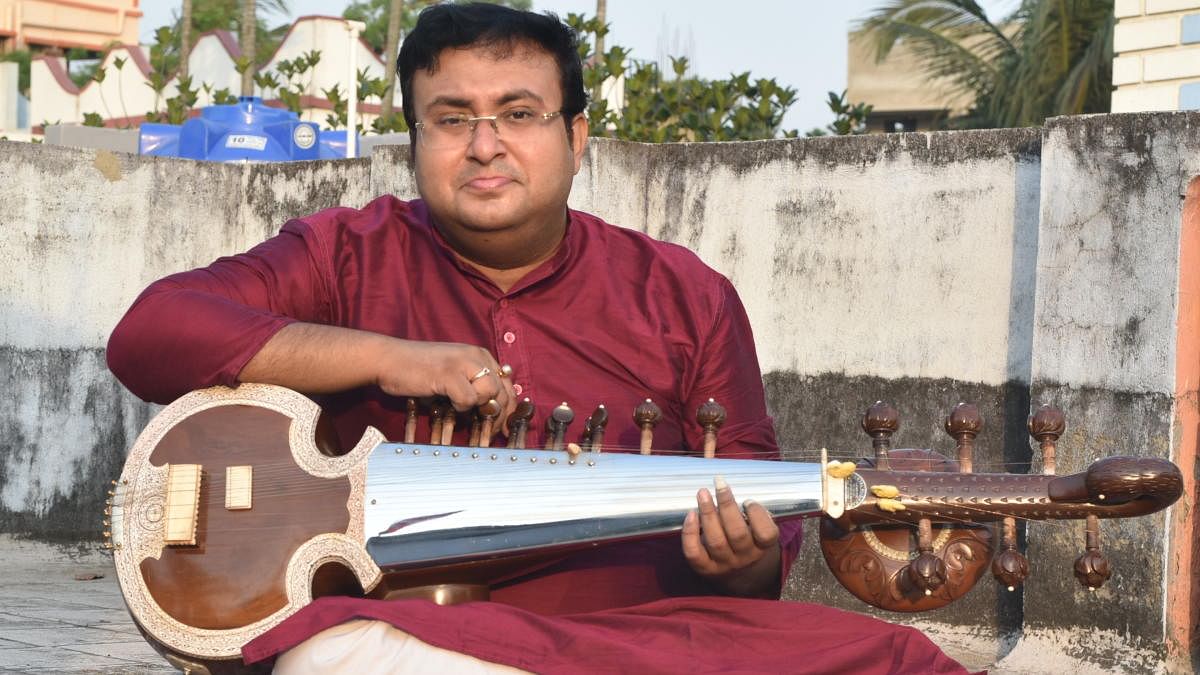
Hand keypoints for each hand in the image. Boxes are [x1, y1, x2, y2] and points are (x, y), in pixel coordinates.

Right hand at [376, 340, 515, 432]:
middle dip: (498, 417)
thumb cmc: (418, 370)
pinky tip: (445, 401)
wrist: (388, 359)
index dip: (509, 409)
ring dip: (476, 407)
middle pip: (503, 392)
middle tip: (489, 432)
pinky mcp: (449, 373)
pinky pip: (468, 399)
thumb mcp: (453, 374)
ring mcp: (463, 363)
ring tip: (458, 408)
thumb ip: (473, 386)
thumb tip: (493, 411)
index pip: (507, 385)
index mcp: (480, 355)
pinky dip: (459, 407)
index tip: (506, 428)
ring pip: (489, 393)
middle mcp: (476, 356)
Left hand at [681, 480, 781, 597]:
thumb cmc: (749, 541)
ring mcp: (724, 565)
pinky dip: (690, 533)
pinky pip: (694, 553)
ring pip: (715, 541)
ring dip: (708, 514)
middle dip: (727, 505)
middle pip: (737, 533)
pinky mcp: (705, 569)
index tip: (748, 501)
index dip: (758, 514)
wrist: (740, 576)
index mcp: (762, 547)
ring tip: (703, 493)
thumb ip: (752, 515)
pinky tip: (691, 514)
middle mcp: (745, 557)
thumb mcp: (758, 531)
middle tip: (719, 483)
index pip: (766, 534)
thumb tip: (730, 490)